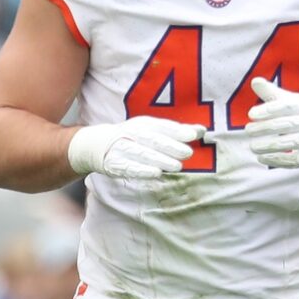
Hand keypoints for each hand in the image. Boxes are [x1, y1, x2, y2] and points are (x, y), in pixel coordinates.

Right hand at [68, 117, 204, 179]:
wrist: (95, 144)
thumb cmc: (132, 137)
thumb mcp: (151, 130)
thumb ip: (176, 131)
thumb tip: (202, 130)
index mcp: (143, 124)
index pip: (162, 126)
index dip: (178, 130)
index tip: (195, 134)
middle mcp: (132, 133)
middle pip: (153, 139)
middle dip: (171, 146)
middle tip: (188, 152)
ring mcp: (122, 148)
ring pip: (142, 154)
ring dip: (160, 160)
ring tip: (177, 166)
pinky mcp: (114, 164)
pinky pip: (129, 167)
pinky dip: (142, 171)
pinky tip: (155, 174)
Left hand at [244, 78, 298, 168]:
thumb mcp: (293, 101)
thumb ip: (272, 93)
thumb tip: (254, 81)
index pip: (287, 106)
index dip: (269, 109)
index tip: (251, 114)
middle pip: (288, 124)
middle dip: (267, 128)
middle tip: (248, 129)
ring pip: (291, 143)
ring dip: (270, 146)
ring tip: (252, 146)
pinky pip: (294, 159)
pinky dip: (277, 160)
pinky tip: (261, 158)